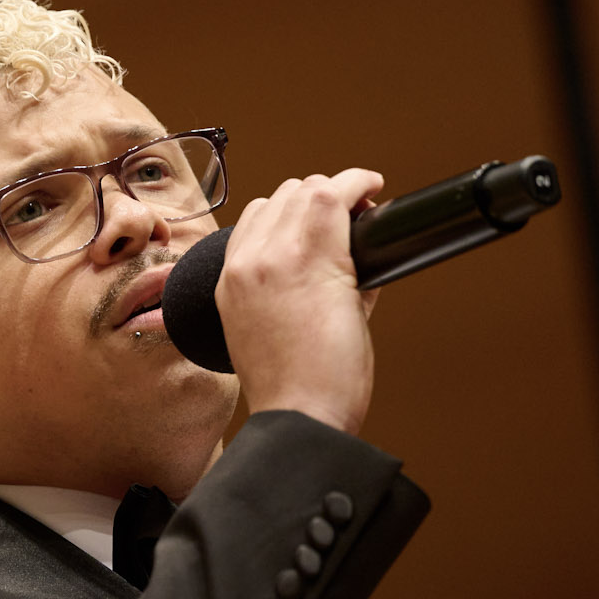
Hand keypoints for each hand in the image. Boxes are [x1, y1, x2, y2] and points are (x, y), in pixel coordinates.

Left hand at [214, 168, 385, 436]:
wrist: (299, 415)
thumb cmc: (336, 375)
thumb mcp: (361, 308)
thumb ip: (360, 261)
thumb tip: (360, 234)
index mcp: (307, 259)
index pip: (330, 191)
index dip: (359, 183)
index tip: (372, 188)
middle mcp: (265, 256)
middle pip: (299, 189)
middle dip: (331, 193)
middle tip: (353, 212)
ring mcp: (239, 270)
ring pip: (268, 203)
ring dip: (297, 204)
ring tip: (319, 226)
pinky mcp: (226, 287)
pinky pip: (242, 232)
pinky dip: (266, 227)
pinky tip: (284, 242)